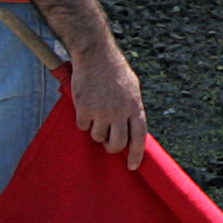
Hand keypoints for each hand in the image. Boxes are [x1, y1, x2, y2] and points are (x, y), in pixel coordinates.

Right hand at [67, 42, 146, 169]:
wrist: (96, 56)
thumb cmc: (115, 72)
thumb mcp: (132, 89)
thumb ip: (132, 109)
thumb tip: (132, 130)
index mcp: (135, 107)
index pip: (139, 137)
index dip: (137, 154)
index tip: (133, 166)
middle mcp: (120, 112)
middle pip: (117, 144)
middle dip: (112, 148)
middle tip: (109, 145)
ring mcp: (102, 111)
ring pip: (98, 137)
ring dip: (96, 131)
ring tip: (97, 114)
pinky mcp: (84, 109)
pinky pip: (83, 126)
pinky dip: (83, 121)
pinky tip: (85, 106)